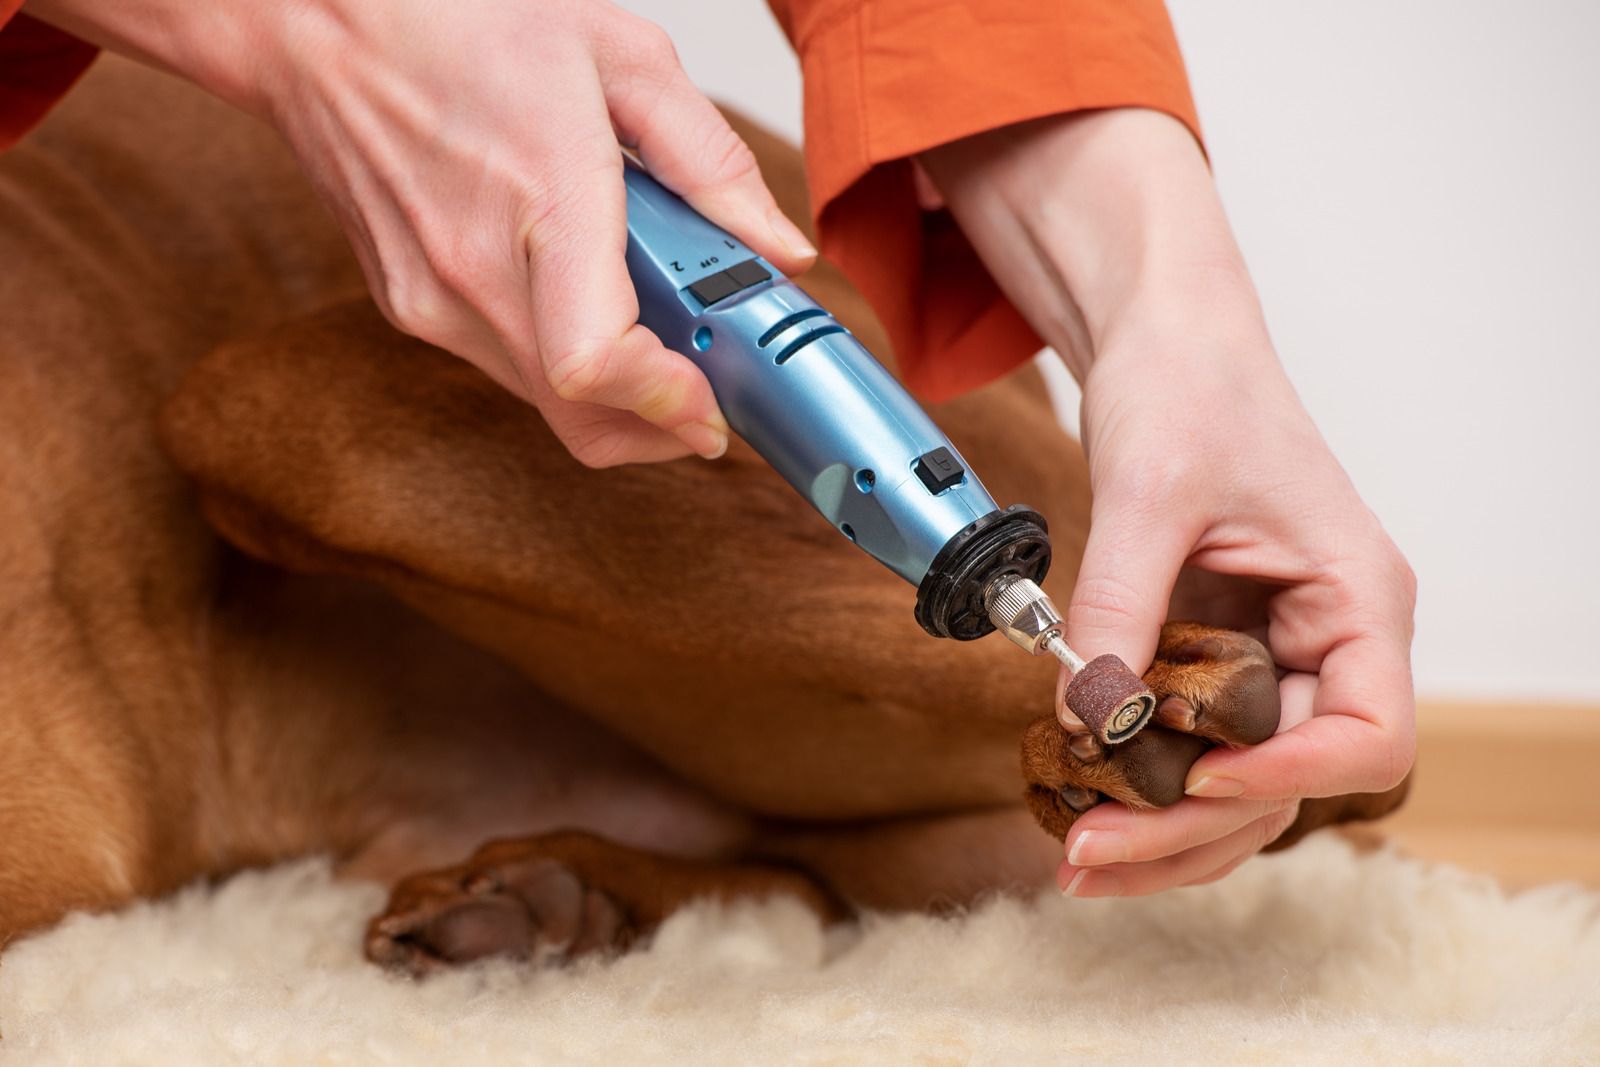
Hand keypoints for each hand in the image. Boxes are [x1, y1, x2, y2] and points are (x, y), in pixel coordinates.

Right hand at [27, 0, 815, 465]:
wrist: (317, 24)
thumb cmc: (455, 21)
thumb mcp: (621, 58)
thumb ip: (712, 164)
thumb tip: (776, 251)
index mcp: (540, 200)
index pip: (595, 362)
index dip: (665, 403)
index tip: (714, 404)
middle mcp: (474, 272)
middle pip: (582, 418)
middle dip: (662, 426)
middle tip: (710, 392)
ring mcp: (434, 302)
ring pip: (548, 406)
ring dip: (616, 395)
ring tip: (650, 323)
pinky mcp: (412, 310)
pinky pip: (509, 369)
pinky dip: (563, 361)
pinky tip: (583, 297)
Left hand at [920, 109, 1416, 894]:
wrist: (1162, 349)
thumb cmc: (1190, 390)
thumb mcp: (1150, 492)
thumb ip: (1120, 601)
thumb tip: (1083, 711)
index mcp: (1355, 598)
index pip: (1371, 733)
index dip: (1290, 776)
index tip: (1195, 775)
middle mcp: (1326, 644)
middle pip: (1289, 784)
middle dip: (1190, 827)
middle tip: (1086, 855)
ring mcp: (1269, 661)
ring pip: (1238, 786)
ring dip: (1161, 831)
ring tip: (1073, 859)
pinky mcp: (1211, 663)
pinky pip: (1189, 748)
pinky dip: (1139, 786)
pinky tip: (1075, 808)